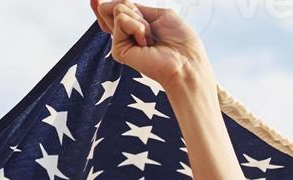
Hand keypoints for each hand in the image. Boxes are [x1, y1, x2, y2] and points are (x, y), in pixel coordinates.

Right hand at [94, 1, 209, 90]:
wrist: (187, 62)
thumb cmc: (181, 42)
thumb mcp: (159, 14)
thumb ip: (134, 8)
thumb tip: (105, 4)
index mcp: (136, 26)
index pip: (115, 8)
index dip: (109, 3)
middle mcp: (127, 35)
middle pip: (110, 7)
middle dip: (133, 8)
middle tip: (149, 27)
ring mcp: (122, 43)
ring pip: (117, 11)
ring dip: (139, 19)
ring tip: (150, 38)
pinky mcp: (119, 51)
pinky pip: (121, 20)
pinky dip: (138, 26)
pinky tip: (146, 42)